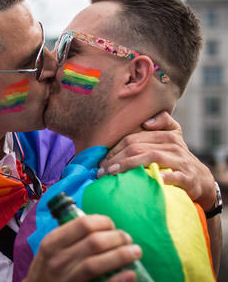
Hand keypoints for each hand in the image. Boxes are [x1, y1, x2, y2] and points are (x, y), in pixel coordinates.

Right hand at [23, 215, 140, 281]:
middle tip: (127, 238)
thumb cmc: (46, 270)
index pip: (82, 224)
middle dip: (117, 237)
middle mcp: (57, 260)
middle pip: (94, 242)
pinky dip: (117, 280)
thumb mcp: (49, 249)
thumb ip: (67, 236)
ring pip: (96, 263)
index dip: (103, 222)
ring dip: (121, 255)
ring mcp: (65, 279)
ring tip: (135, 251)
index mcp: (52, 242)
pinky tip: (130, 274)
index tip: (112, 225)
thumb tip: (98, 223)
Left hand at [98, 111, 215, 210]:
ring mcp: (180, 160)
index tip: (100, 162)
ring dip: (129, 165)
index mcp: (165, 133)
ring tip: (113, 174)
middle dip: (115, 159)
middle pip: (137, 147)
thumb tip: (146, 121)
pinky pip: (173, 175)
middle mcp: (173, 144)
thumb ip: (161, 122)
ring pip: (151, 157)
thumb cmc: (176, 157)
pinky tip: (148, 179)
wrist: (201, 179)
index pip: (132, 138)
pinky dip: (161, 176)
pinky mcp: (187, 177)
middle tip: (101, 171)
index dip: (113, 149)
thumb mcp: (171, 136)